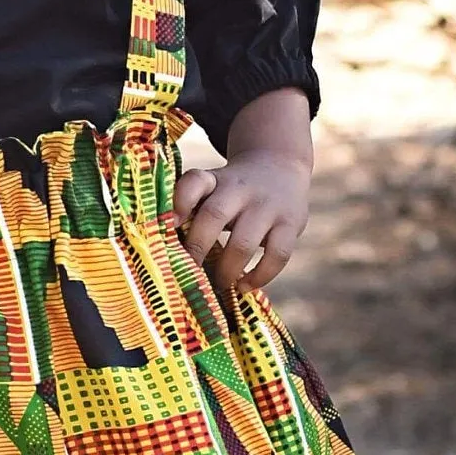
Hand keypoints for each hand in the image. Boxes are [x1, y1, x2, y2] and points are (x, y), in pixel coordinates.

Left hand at [175, 149, 309, 298]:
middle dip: (197, 248)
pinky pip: (277, 255)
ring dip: (226, 270)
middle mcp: (240, 189)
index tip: (170, 225)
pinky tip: (244, 287)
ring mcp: (268, 206)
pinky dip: (259, 276)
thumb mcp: (212, 187)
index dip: (181, 201)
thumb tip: (164, 253)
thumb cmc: (233, 191)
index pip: (195, 181)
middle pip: (214, 215)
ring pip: (243, 243)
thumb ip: (191, 209)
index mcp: (215, 180)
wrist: (281, 168)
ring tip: (218, 284)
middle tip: (188, 273)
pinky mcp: (291, 224)